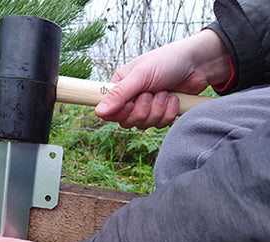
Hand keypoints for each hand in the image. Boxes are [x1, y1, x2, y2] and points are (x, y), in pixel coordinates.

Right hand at [96, 29, 231, 128]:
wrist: (199, 63)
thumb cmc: (168, 61)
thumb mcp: (140, 76)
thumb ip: (119, 95)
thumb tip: (98, 113)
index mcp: (120, 86)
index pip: (108, 111)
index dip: (119, 113)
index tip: (130, 104)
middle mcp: (131, 98)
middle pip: (126, 121)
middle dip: (143, 110)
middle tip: (151, 94)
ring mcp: (147, 106)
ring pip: (143, 124)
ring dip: (158, 110)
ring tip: (165, 92)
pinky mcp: (161, 113)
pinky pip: (159, 124)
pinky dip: (169, 113)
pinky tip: (174, 98)